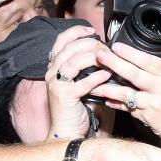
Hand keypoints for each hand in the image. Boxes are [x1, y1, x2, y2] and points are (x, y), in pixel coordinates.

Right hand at [44, 25, 111, 139]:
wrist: (67, 130)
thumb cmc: (76, 106)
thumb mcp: (78, 81)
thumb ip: (85, 66)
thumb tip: (104, 52)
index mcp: (55, 66)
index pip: (61, 41)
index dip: (76, 32)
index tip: (92, 30)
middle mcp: (52, 72)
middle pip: (69, 48)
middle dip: (89, 44)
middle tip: (104, 48)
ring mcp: (57, 84)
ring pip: (73, 62)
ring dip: (92, 58)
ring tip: (107, 60)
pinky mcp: (65, 96)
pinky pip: (82, 83)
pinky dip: (96, 77)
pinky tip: (108, 75)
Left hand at [91, 40, 160, 149]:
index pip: (150, 61)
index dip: (132, 53)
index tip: (117, 45)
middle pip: (134, 74)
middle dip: (115, 64)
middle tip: (100, 55)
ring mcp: (153, 105)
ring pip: (126, 94)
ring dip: (108, 87)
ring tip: (93, 81)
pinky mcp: (146, 118)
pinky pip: (127, 108)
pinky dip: (115, 103)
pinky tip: (104, 98)